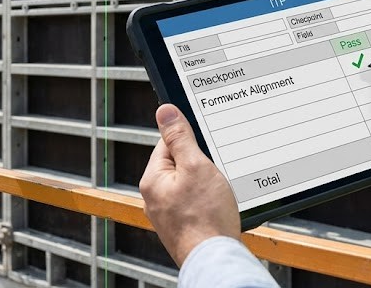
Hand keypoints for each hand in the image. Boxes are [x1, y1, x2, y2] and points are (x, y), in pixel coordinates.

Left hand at [139, 104, 240, 266]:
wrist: (215, 259)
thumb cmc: (206, 218)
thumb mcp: (196, 166)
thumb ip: (180, 137)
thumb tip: (165, 111)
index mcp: (152, 179)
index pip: (167, 143)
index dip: (190, 140)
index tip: (206, 142)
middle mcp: (155, 198)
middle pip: (179, 164)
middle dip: (200, 164)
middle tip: (215, 172)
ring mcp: (168, 214)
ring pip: (189, 185)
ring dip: (206, 184)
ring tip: (217, 194)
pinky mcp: (182, 226)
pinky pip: (194, 203)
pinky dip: (207, 202)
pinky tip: (218, 207)